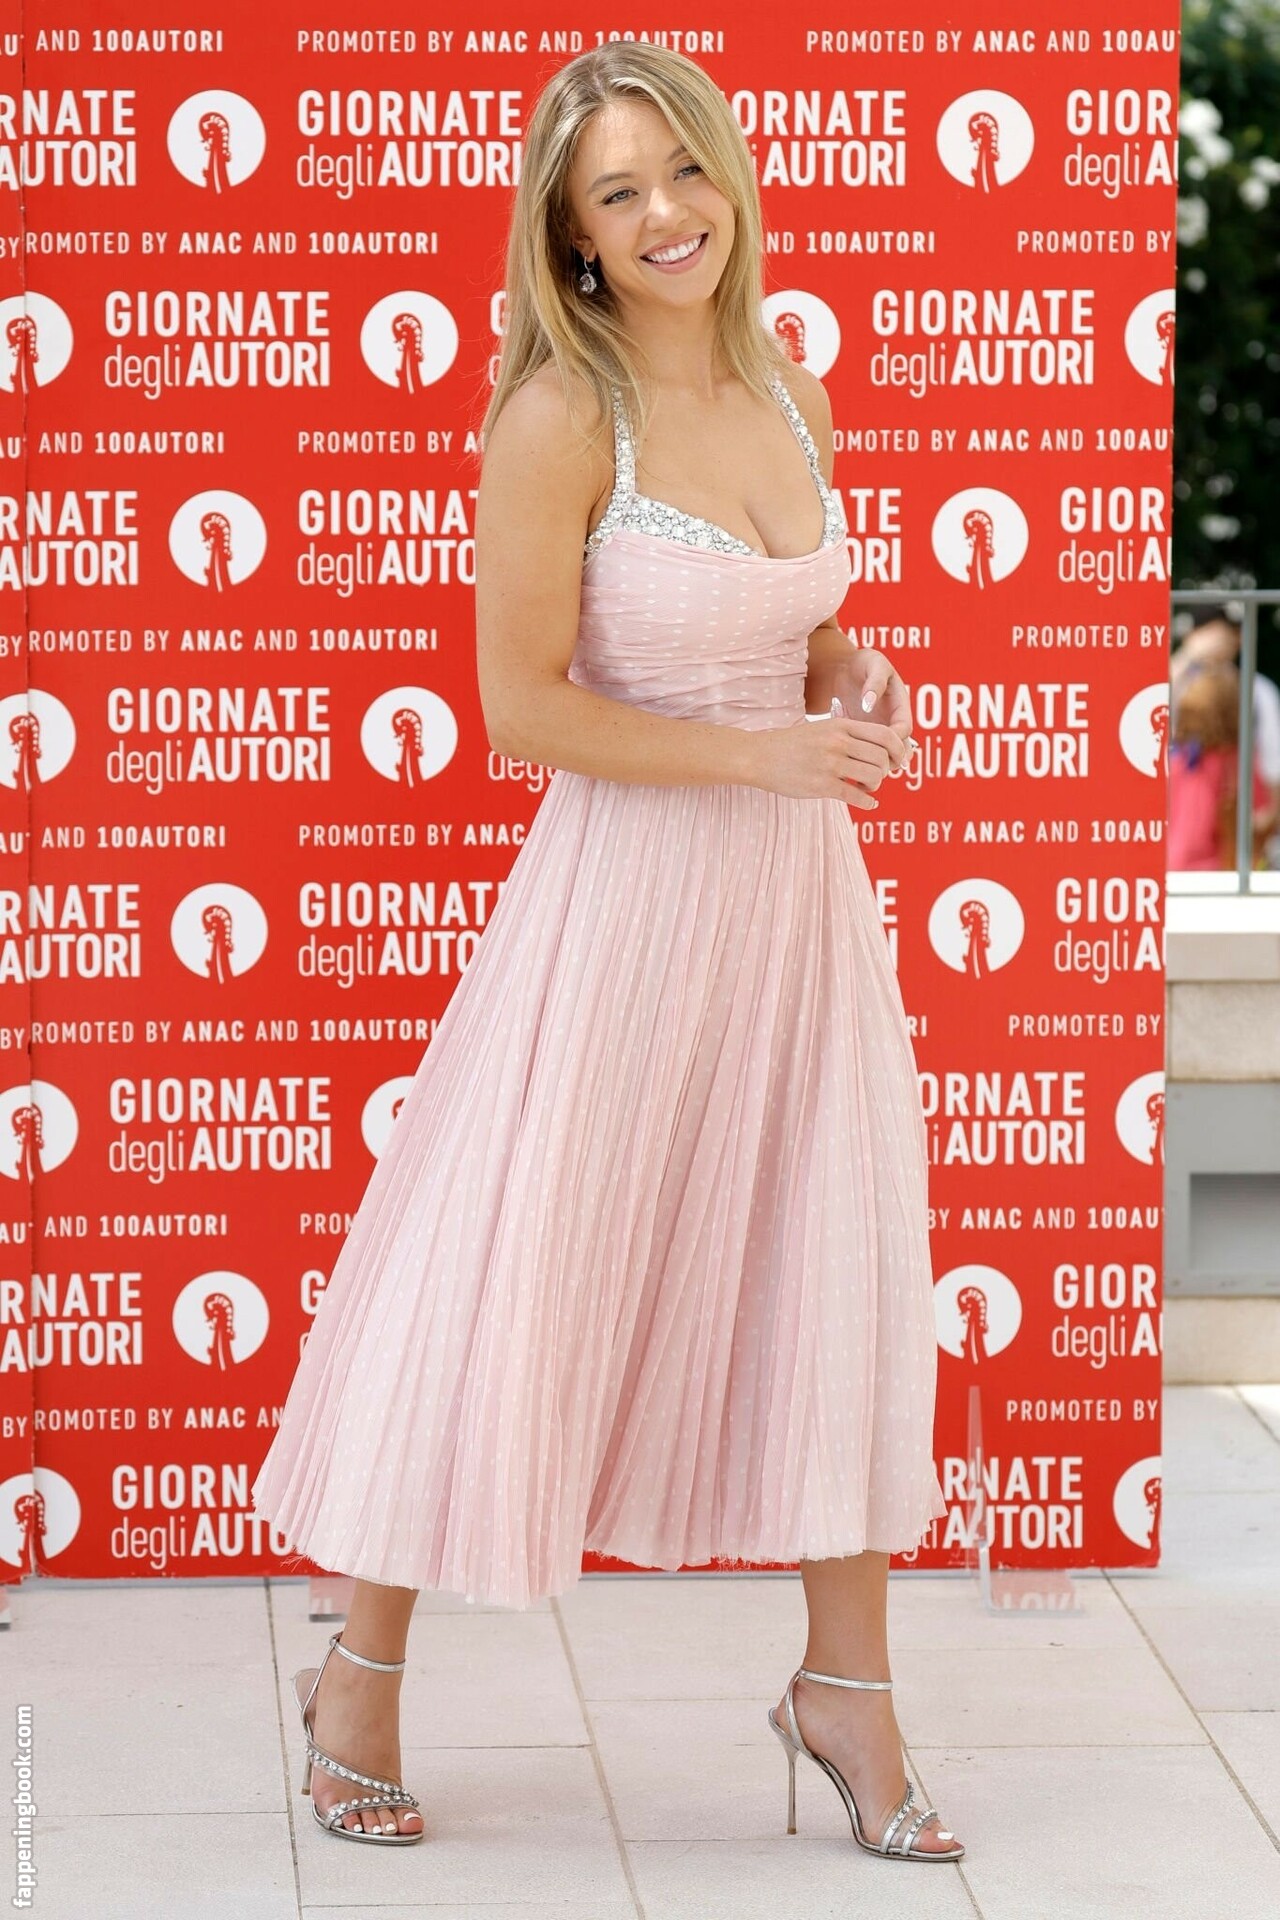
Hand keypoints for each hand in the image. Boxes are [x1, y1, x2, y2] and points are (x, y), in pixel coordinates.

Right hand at [748, 710, 911, 802]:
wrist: (759, 756)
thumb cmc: (792, 745)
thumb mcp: (822, 729)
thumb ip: (848, 735)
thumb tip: (879, 749)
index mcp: (841, 725)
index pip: (885, 734)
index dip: (899, 748)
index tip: (900, 760)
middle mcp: (838, 742)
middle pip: (882, 758)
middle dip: (887, 770)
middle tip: (879, 776)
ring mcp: (830, 764)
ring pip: (873, 776)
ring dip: (876, 785)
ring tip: (868, 787)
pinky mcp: (821, 786)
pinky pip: (856, 797)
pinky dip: (868, 803)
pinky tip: (868, 804)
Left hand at [833, 650, 913, 755]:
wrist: (843, 668)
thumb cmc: (862, 662)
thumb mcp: (874, 664)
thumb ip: (875, 682)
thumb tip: (869, 704)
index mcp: (900, 704)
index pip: (904, 728)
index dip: (896, 739)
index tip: (879, 746)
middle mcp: (892, 719)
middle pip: (899, 746)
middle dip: (889, 756)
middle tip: (869, 763)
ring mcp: (878, 728)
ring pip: (884, 753)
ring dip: (875, 761)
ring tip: (858, 764)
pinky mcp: (864, 734)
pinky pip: (867, 751)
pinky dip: (861, 757)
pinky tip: (847, 760)